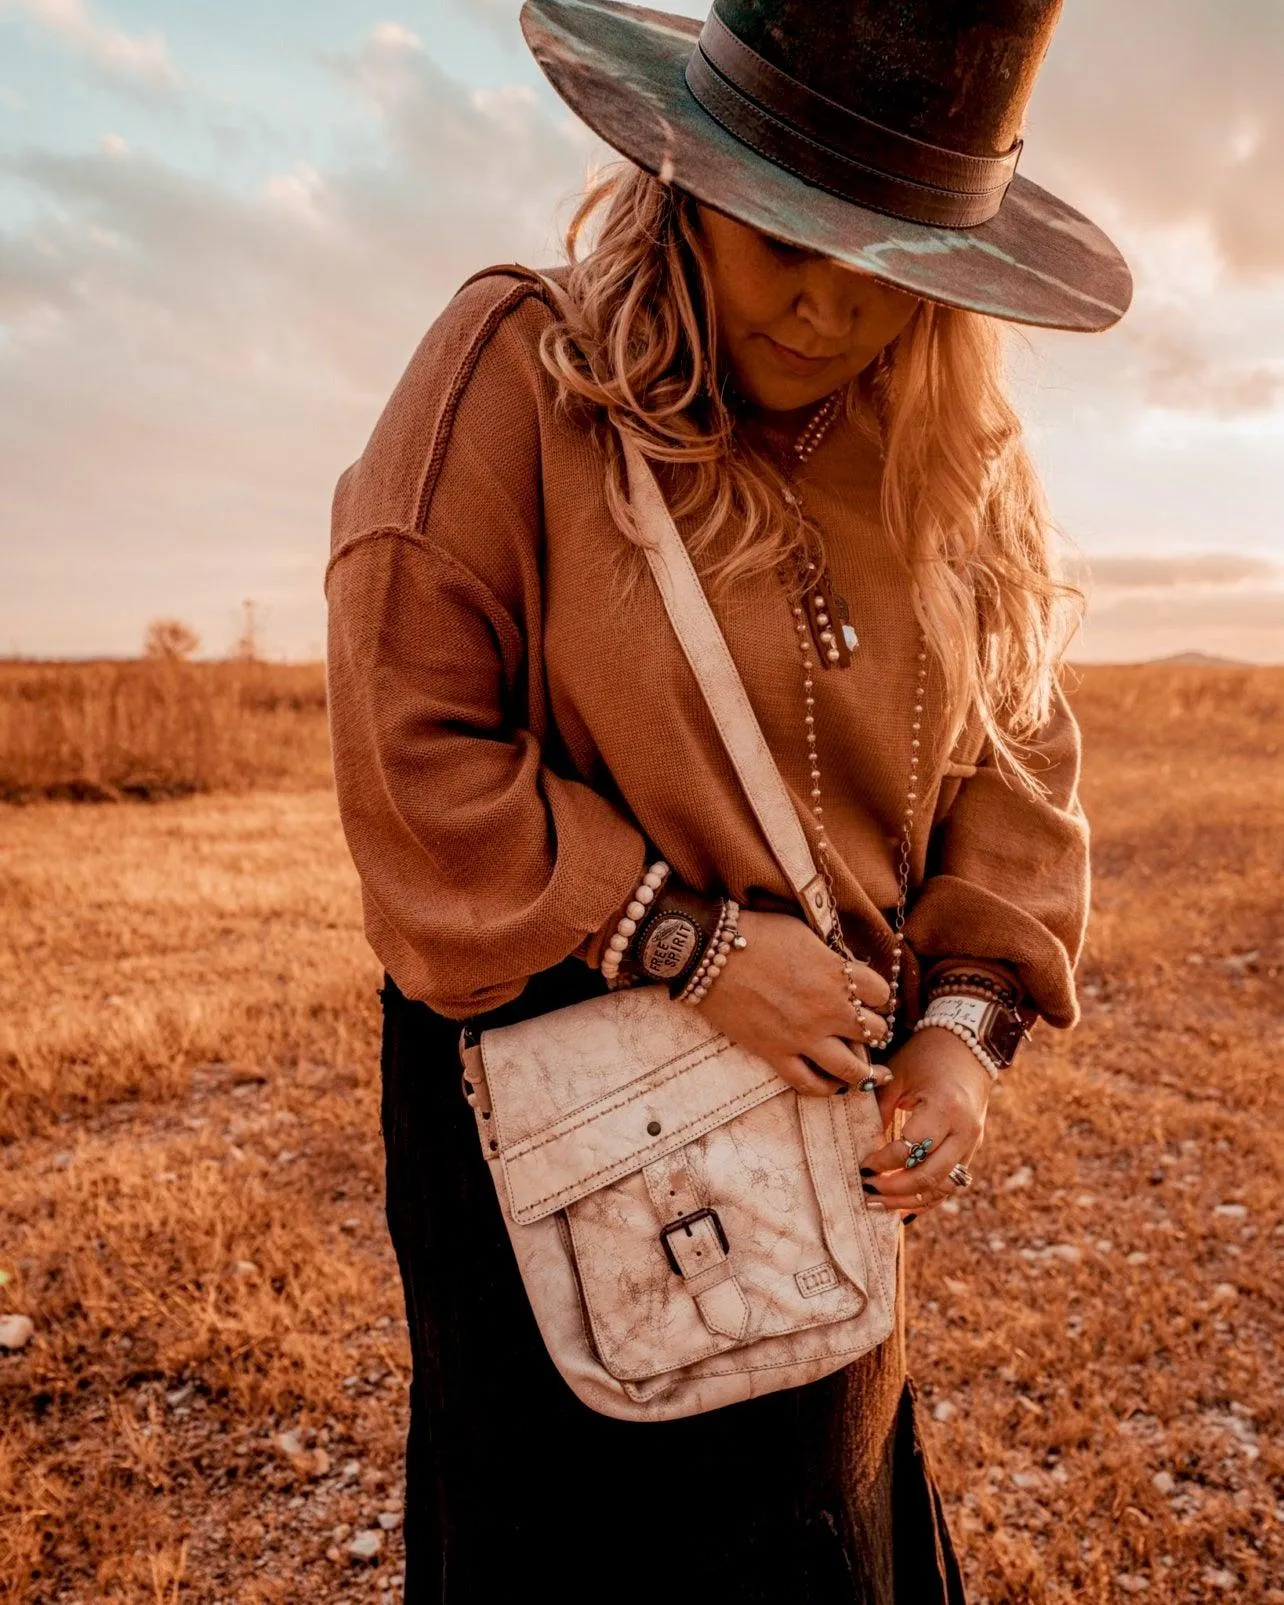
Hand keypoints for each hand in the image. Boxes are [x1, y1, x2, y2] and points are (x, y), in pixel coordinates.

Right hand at [696, 910, 892, 1097]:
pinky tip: (832, 1084)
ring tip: (869, 1070)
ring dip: (865, 1069)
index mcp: (837, 974)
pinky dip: (825, 1088)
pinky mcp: (776, 1054)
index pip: (882, 993)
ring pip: (852, 1069)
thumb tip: (846, 969)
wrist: (709, 954)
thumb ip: (830, 957)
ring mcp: (803, 1036)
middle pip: (875, 1031)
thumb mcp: (805, 933)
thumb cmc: (755, 934)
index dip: (880, 995)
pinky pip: (809, 1084)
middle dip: (875, 1029)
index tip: (872, 997)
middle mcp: (828, 1010)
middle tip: (868, 1028)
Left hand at [859, 1028, 991, 1213]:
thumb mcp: (897, 1075)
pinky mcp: (972, 1149)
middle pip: (929, 1175)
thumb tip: (860, 1144)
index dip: (883, 1161)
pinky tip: (903, 1206)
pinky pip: (952, 1184)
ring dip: (909, 1200)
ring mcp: (972, 1142)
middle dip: (894, 1189)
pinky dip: (928, 1198)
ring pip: (943, 1187)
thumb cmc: (925, 1056)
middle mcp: (963, 1130)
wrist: (968, 1046)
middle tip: (866, 1191)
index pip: (910, 1148)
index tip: (861, 1165)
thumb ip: (879, 1110)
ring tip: (878, 1205)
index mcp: (943, 1107)